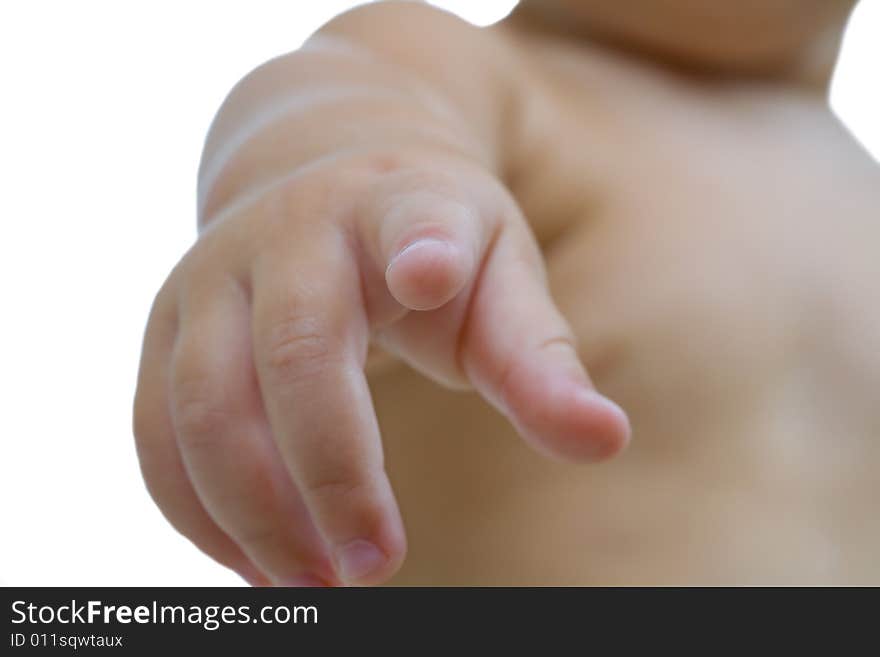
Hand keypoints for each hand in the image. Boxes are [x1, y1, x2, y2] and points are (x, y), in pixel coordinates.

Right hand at [133, 148, 629, 586]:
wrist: (325, 189)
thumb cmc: (433, 247)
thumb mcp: (499, 280)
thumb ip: (541, 360)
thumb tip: (604, 441)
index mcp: (395, 206)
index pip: (411, 218)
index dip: (421, 242)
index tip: (434, 273)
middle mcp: (288, 231)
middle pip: (293, 356)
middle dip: (332, 476)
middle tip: (375, 568)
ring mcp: (210, 276)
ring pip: (201, 406)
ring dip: (253, 513)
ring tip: (315, 585)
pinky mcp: (165, 328)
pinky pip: (155, 431)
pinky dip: (198, 511)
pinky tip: (257, 561)